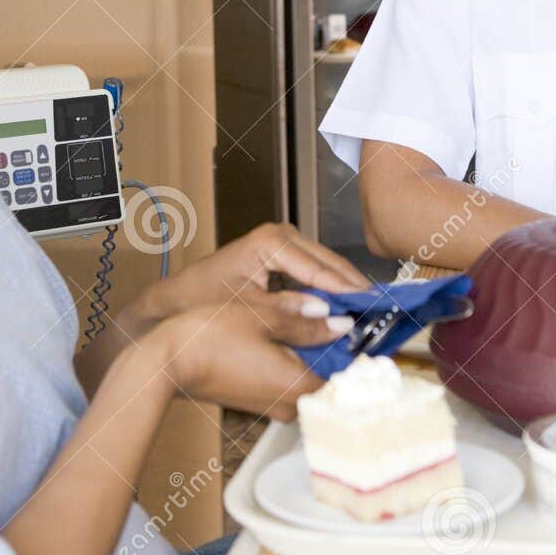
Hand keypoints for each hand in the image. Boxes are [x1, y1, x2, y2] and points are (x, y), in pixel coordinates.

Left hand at [129, 222, 367, 335]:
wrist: (173, 304)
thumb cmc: (202, 303)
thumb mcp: (250, 311)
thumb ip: (292, 315)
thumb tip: (332, 319)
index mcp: (272, 241)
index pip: (320, 269)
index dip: (348, 292)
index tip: (372, 311)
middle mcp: (282, 235)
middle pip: (330, 263)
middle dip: (354, 289)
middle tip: (383, 314)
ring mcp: (284, 244)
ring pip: (326, 267)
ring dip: (346, 290)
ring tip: (372, 315)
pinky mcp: (283, 257)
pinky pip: (315, 272)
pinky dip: (331, 290)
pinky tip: (347, 310)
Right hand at [151, 299, 349, 420]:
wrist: (165, 361)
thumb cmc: (208, 338)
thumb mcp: (263, 316)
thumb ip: (305, 319)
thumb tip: (338, 320)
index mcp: (298, 386)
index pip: (348, 377)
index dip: (359, 350)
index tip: (368, 329)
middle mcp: (289, 405)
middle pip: (330, 378)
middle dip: (339, 349)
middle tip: (347, 318)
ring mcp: (273, 405)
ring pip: (309, 378)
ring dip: (317, 353)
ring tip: (321, 322)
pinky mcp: (258, 400)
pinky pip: (289, 381)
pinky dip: (296, 359)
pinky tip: (291, 335)